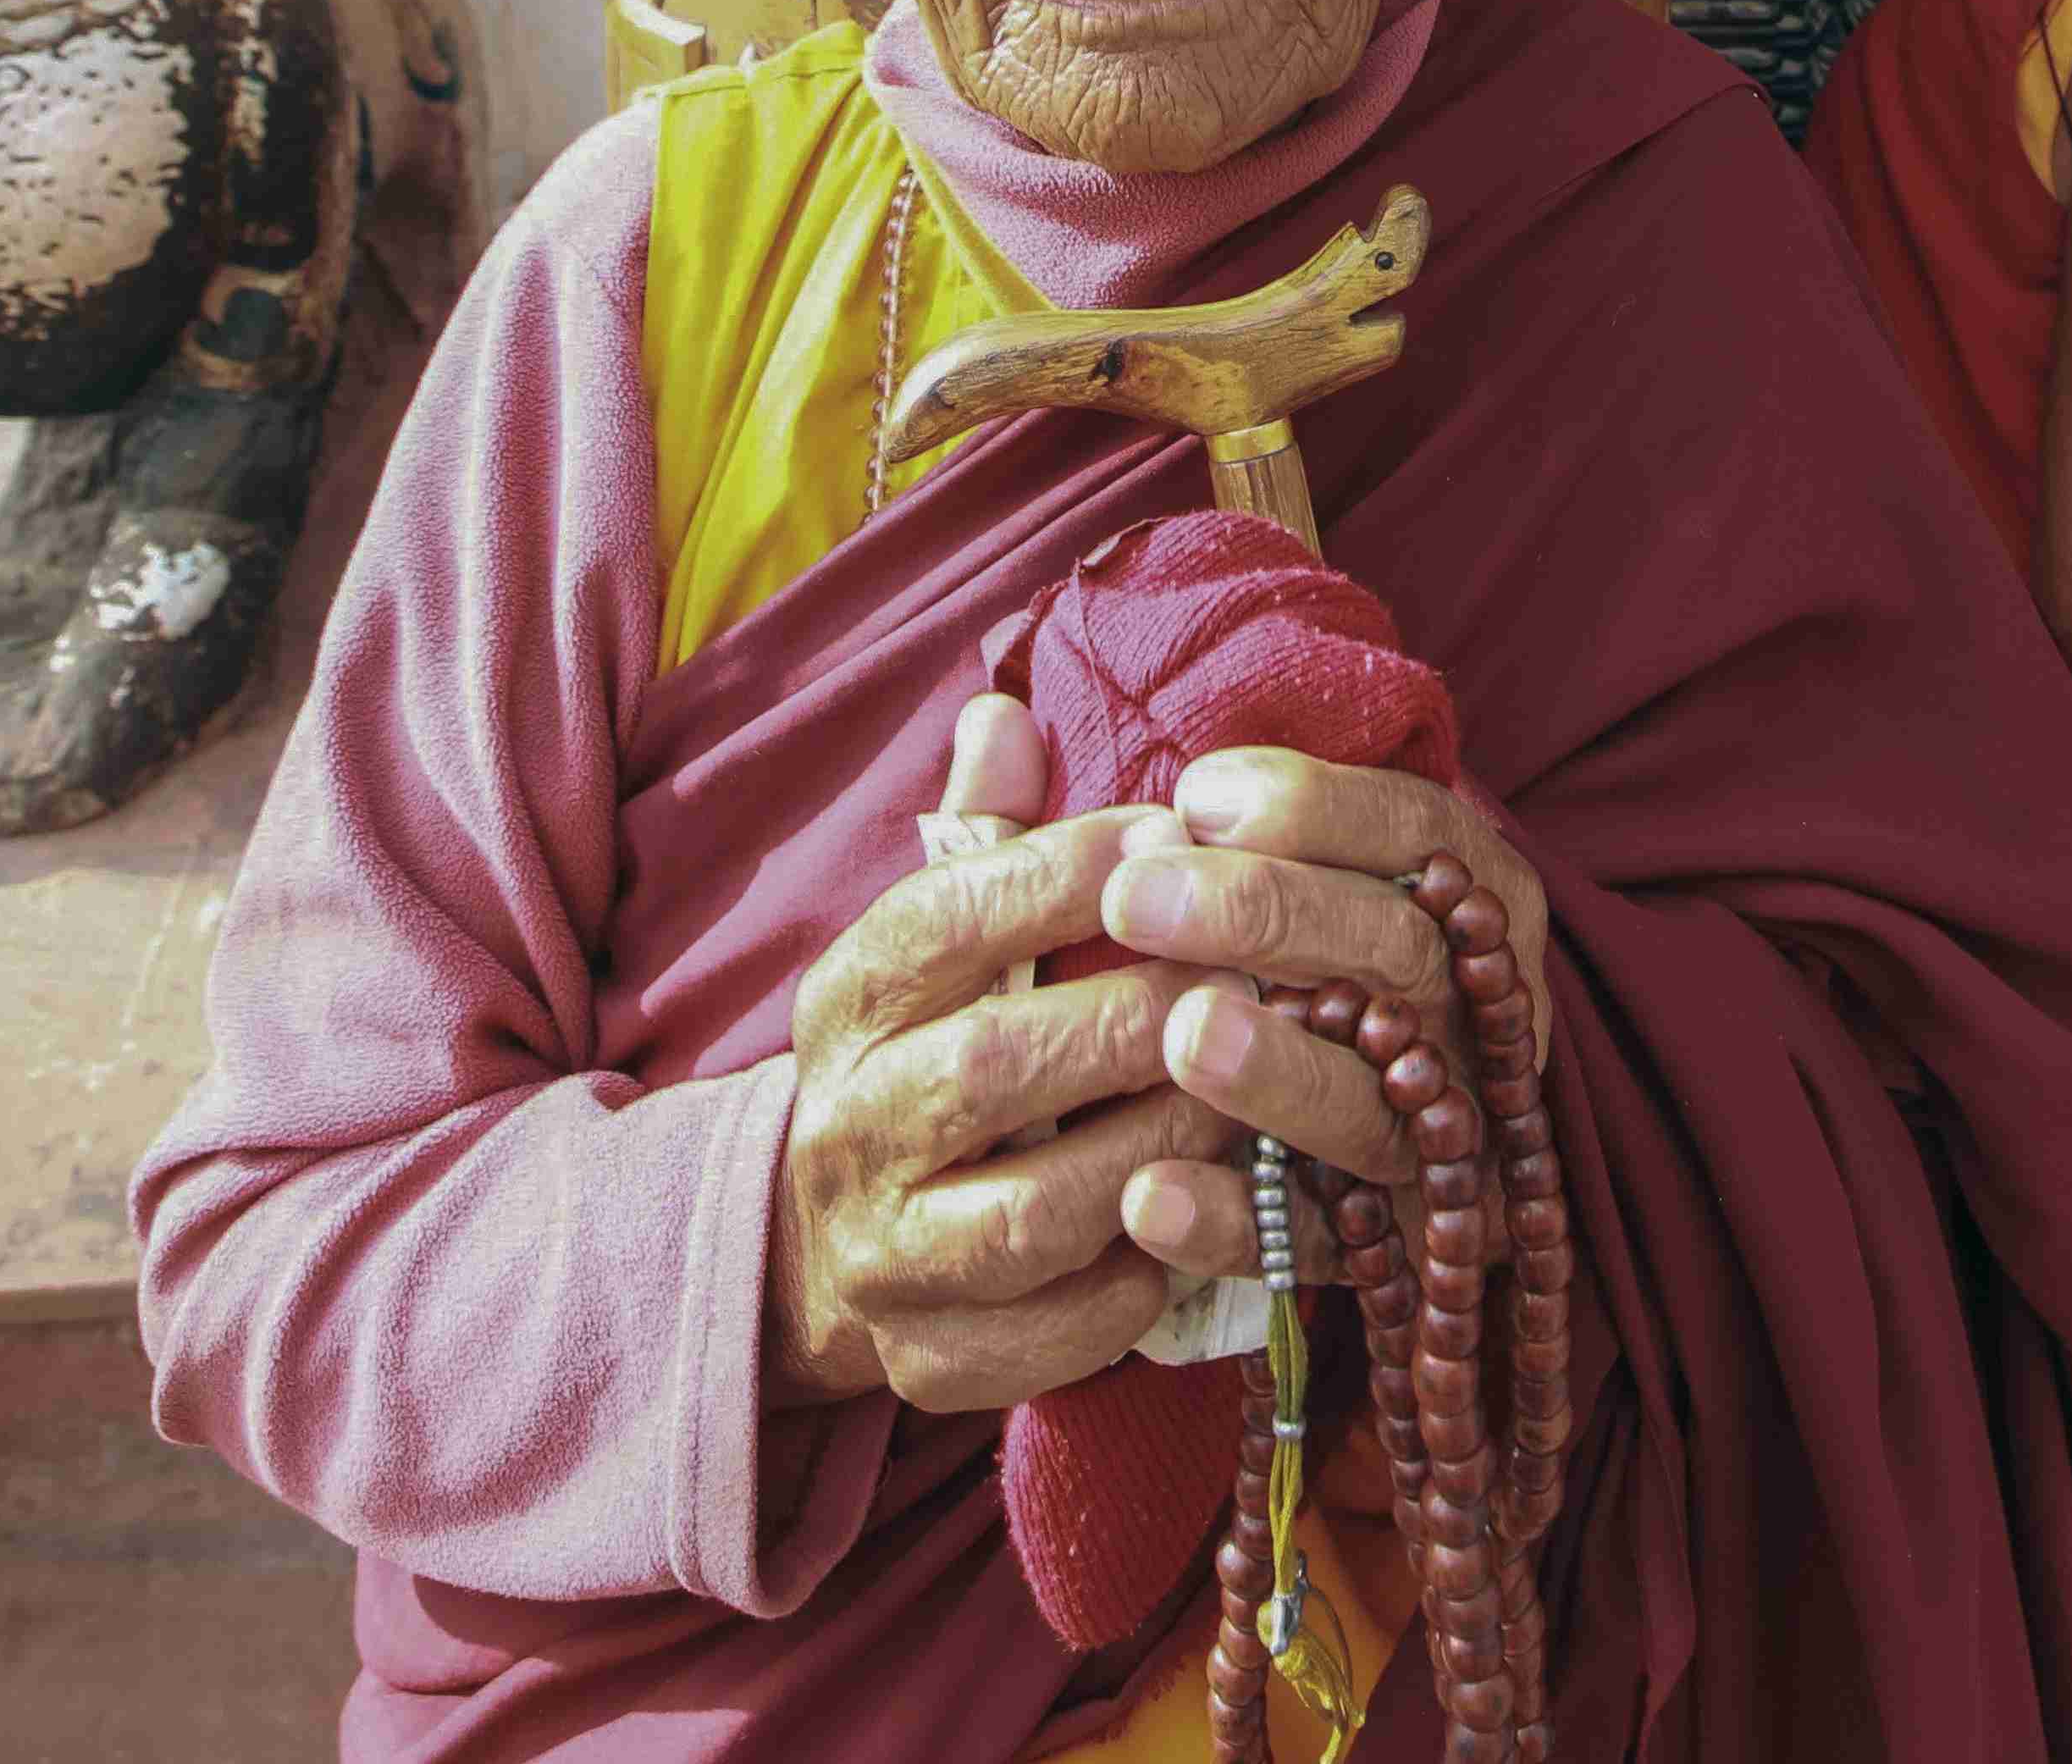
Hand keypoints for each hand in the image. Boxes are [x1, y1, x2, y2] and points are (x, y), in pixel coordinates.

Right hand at [765, 694, 1244, 1412]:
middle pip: (997, 1067)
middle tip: (1249, 974)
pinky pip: (1056, 1331)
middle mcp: (850, 1125)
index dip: (1064, 872)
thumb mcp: (931, 936)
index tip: (1175, 833)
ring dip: (1160, 1147)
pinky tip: (1208, 1220)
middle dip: (1138, 1016)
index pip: (946, 919)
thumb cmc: (925, 1048)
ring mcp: (887, 1252)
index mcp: (847, 998)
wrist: (819, 1246)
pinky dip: (1143, 1279)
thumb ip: (978, 829)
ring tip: (1251, 1093)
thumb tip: (1002, 710)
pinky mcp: (932, 1360)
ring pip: (1034, 1212)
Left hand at [1096, 746, 1550, 1289]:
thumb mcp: (1332, 866)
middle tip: (1135, 897)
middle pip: (1395, 954)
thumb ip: (1268, 824)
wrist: (1406, 1129)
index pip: (1417, 832)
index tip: (1195, 796)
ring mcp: (1439, 1139)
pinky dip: (1228, 1223)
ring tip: (1181, 1033)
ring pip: (1367, 1108)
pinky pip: (1306, 1245)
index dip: (1314, 808)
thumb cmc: (1322, 952)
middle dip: (1264, 914)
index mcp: (1474, 898)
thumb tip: (1180, 797)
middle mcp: (1474, 1016)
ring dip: (1274, 1072)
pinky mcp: (1382, 1248)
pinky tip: (1147, 1197)